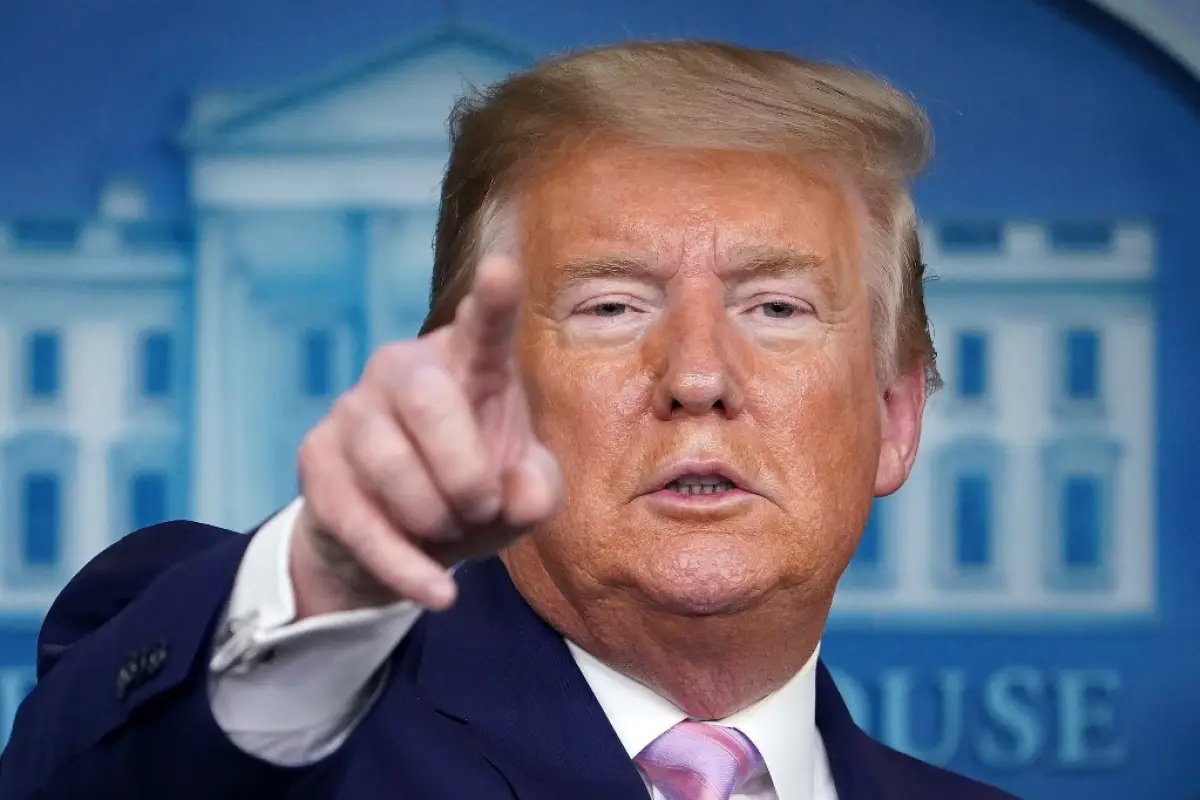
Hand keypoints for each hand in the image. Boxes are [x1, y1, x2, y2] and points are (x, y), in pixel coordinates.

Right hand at [289, 256, 562, 618]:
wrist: (400, 542)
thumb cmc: (473, 496)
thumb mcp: (521, 499)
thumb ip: (537, 491)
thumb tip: (521, 492)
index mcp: (469, 365)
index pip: (484, 327)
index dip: (493, 301)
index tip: (504, 269)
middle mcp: (405, 370)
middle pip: (426, 399)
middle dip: (463, 471)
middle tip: (480, 507)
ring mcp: (353, 409)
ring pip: (388, 464)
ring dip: (434, 519)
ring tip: (450, 532)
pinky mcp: (315, 459)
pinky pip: (357, 518)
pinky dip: (406, 565)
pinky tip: (436, 592)